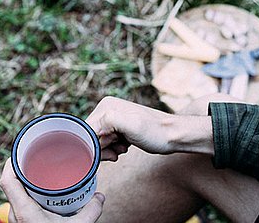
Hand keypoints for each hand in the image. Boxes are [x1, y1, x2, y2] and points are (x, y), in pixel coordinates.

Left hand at [0, 158, 104, 222]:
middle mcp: (16, 215)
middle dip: (21, 168)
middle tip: (36, 157)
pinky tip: (39, 191)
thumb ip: (91, 210)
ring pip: (14, 195)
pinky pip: (20, 204)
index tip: (20, 150)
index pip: (7, 180)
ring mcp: (18, 220)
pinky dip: (27, 194)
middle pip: (11, 185)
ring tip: (38, 170)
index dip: (9, 162)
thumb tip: (100, 195)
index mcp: (24, 211)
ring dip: (24, 182)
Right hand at [86, 96, 213, 160]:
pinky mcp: (118, 128)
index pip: (85, 130)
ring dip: (107, 150)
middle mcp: (107, 110)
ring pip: (98, 142)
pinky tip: (123, 149)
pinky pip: (106, 143)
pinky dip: (112, 150)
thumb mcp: (131, 125)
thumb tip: (90, 128)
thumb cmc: (155, 132)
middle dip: (100, 148)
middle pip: (90, 136)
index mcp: (106, 106)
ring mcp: (113, 119)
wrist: (172, 135)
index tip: (105, 152)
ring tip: (121, 150)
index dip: (92, 145)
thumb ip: (109, 121)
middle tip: (116, 152)